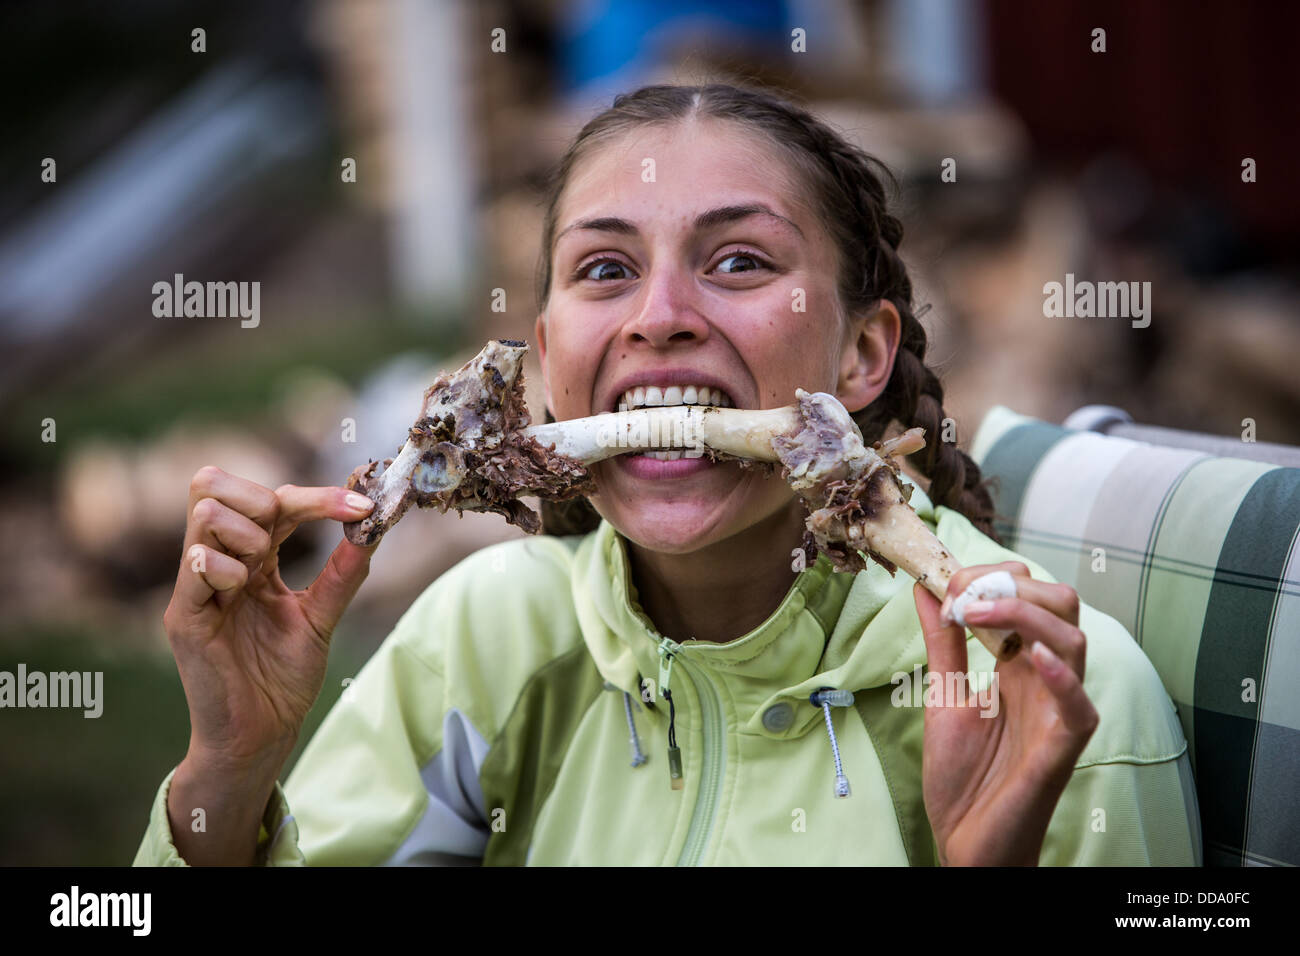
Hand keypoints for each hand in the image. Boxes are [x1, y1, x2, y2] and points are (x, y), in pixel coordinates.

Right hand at [163, 467, 377, 769]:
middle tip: (289, 530)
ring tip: (260, 569)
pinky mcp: (184, 617)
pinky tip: (242, 588)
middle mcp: (219, 564)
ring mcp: (196, 588)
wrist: (261, 735)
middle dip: (266, 495)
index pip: (272, 499)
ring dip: (246, 530)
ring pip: (204, 513)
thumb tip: (373, 526)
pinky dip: (225, 565)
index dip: (318, 495)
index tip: (362, 505)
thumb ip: (343, 573)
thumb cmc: (282, 679)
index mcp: (250, 560)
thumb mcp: (320, 618)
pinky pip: (195, 566)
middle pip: (215, 484)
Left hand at [912, 561, 1099, 865]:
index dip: (992, 578)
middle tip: (964, 594)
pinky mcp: (1063, 748)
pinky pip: (1079, 706)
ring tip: (978, 613)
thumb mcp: (943, 694)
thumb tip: (926, 587)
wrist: (964, 839)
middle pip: (1062, 606)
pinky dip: (1060, 676)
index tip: (947, 580)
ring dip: (1026, 615)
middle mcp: (1046, 681)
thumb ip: (943, 642)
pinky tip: (1030, 657)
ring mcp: (1059, 711)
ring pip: (1074, 642)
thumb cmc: (962, 776)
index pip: (1029, 596)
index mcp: (1021, 665)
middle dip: (1014, 585)